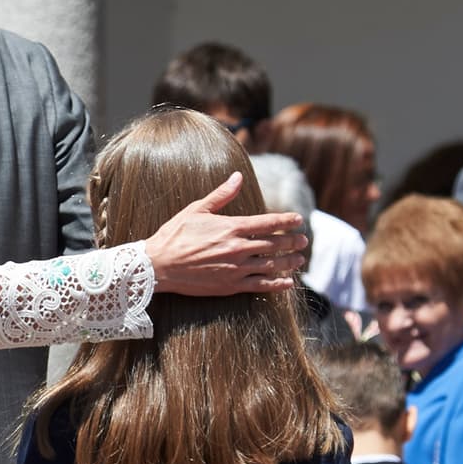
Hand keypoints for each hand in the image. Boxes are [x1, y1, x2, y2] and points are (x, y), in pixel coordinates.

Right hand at [143, 172, 306, 296]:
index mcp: (231, 227)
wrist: (159, 266)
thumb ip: (221, 195)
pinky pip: (260, 286)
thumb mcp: (197, 210)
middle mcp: (237, 248)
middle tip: (303, 241)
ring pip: (271, 265)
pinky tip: (287, 283)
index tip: (299, 220)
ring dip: (288, 262)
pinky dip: (276, 284)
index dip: (286, 220)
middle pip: (274, 244)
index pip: (268, 222)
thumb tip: (238, 177)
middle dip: (292, 242)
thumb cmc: (174, 235)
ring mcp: (235, 269)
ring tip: (299, 260)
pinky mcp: (230, 286)